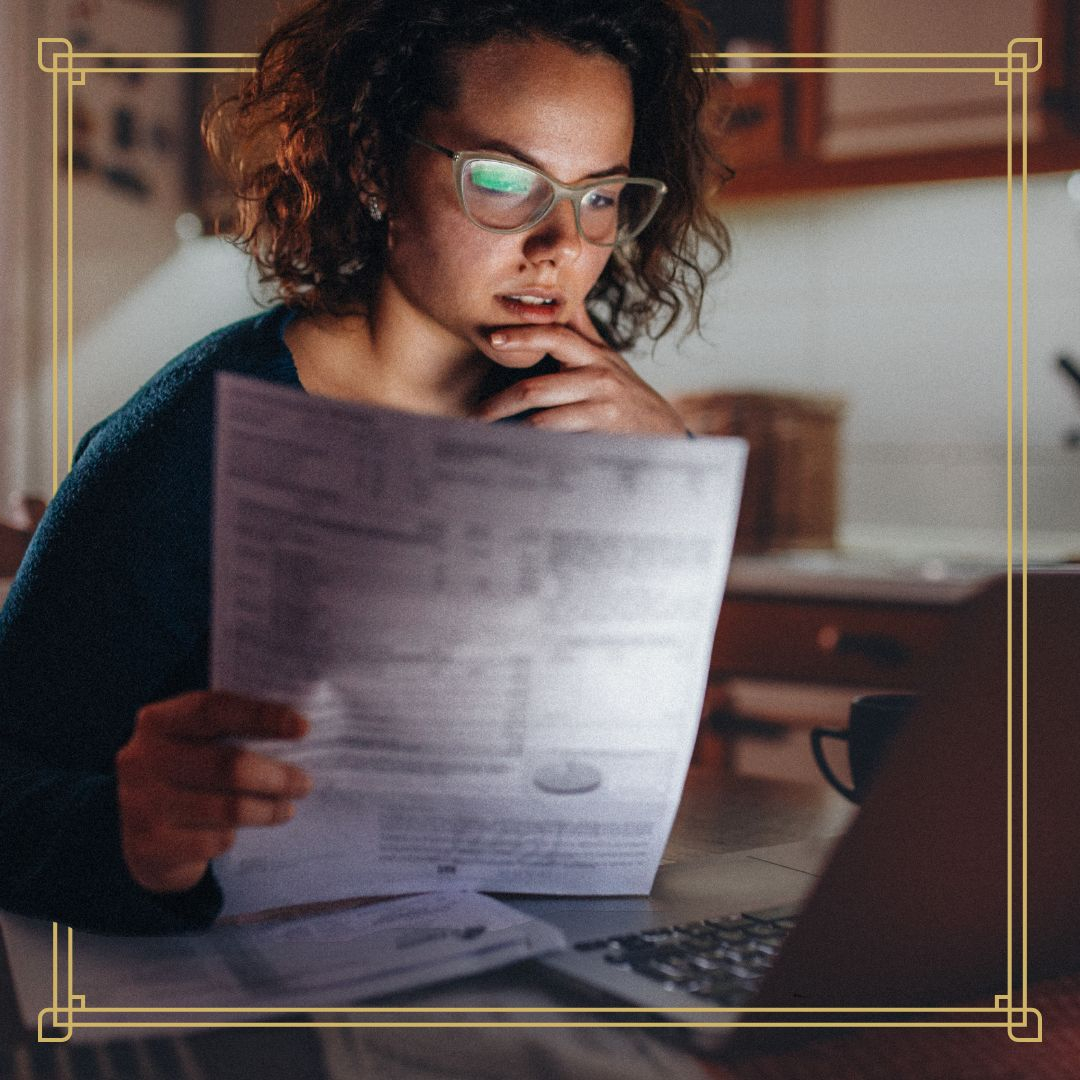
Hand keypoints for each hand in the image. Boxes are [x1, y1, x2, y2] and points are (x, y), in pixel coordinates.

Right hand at [116, 690, 311, 894]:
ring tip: (287, 808)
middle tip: (305, 783)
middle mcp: (142, 759)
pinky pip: (214, 840)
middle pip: (227, 765)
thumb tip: (298, 731)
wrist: (138, 837)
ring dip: (268, 809)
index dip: (261, 716)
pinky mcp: (150, 845)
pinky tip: (246, 831)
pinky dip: (237, 835)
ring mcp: (141, 804)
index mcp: (157, 722)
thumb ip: (230, 732)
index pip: (213, 710)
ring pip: (227, 808)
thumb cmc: (185, 776)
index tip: (303, 727)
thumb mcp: (194, 743)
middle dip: (277, 776)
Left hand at [475, 303, 689, 435]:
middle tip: (475, 414)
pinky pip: (558, 437)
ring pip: (543, 417)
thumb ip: (583, 332)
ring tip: (487, 435)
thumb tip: (564, 298)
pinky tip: (516, 447)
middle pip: (536, 387)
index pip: (554, 336)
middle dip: (499, 402)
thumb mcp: (609, 360)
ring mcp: (601, 405)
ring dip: (510, 427)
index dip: (522, 336)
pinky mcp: (603, 431)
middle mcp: (598, 376)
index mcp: (594, 355)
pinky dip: (533, 442)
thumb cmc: (628, 395)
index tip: (494, 339)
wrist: (664, 431)